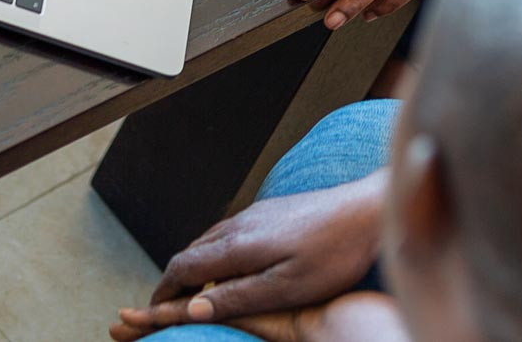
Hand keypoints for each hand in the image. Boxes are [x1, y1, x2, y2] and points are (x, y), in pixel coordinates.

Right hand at [110, 173, 384, 338]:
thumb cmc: (333, 253)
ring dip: (195, 266)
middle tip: (168, 306)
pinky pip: (230, 233)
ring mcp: (256, 214)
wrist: (368, 210)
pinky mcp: (272, 212)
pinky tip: (233, 267)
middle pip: (191, 252)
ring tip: (195, 291)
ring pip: (210, 241)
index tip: (153, 312)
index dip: (164, 292)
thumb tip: (192, 309)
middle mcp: (239, 224)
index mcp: (237, 245)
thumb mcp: (285, 287)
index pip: (182, 267)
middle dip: (174, 280)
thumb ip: (238, 297)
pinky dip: (217, 254)